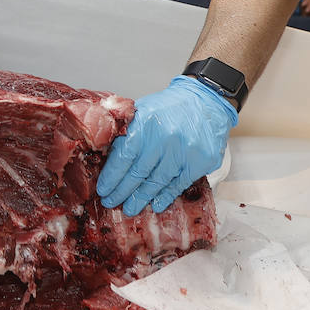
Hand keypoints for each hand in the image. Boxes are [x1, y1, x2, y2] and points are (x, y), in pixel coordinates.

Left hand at [96, 76, 237, 216]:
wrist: (205, 101)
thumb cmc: (169, 108)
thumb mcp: (142, 111)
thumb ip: (126, 131)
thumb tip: (106, 155)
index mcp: (144, 123)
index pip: (124, 156)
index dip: (112, 176)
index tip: (103, 189)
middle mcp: (163, 138)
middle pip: (139, 172)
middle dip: (122, 191)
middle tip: (112, 202)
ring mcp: (183, 151)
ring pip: (157, 181)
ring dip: (142, 198)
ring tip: (130, 209)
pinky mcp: (200, 162)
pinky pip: (178, 184)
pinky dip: (166, 196)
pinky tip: (156, 205)